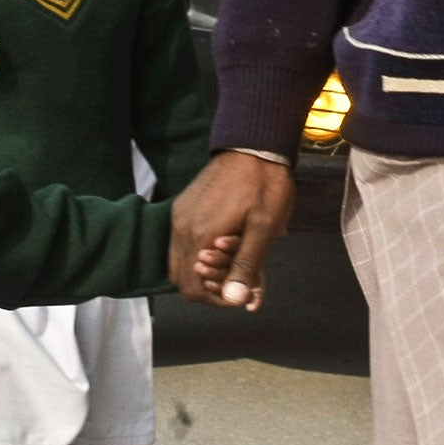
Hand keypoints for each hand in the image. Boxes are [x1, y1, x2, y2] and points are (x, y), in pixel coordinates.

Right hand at [170, 151, 292, 310]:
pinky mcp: (182, 206)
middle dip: (209, 287)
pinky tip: (223, 245)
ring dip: (203, 271)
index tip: (241, 293)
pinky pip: (181, 242)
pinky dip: (197, 253)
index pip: (192, 289)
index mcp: (199, 236)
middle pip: (182, 279)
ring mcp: (179, 216)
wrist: (254, 144)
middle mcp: (181, 228)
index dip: (217, 299)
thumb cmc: (264, 184)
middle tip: (237, 281)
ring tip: (233, 263)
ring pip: (179, 262)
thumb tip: (236, 300)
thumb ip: (247, 265)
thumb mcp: (263, 227)